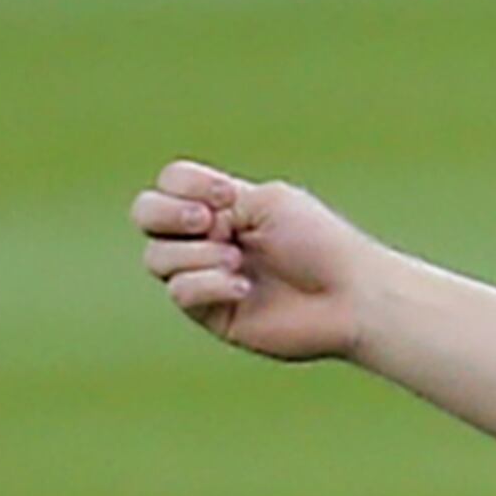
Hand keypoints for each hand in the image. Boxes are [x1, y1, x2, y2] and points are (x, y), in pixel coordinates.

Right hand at [134, 160, 369, 360]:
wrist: (350, 295)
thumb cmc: (320, 242)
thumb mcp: (267, 203)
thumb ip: (215, 200)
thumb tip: (182, 225)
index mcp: (224, 205)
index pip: (171, 183)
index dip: (184, 184)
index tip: (229, 196)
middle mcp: (209, 237)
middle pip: (145, 214)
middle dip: (166, 213)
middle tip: (209, 221)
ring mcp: (206, 275)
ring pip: (157, 256)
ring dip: (196, 254)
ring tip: (238, 261)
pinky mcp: (210, 312)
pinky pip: (179, 292)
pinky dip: (206, 284)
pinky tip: (243, 288)